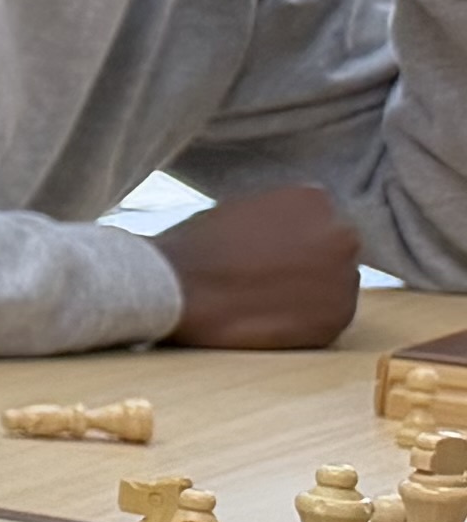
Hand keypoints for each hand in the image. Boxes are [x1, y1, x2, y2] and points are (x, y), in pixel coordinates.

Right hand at [158, 179, 363, 348]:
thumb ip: (276, 216)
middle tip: (268, 278)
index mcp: (315, 199)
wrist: (177, 290)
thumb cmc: (195, 248)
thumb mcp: (240, 208)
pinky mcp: (337, 319)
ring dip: (311, 293)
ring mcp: (344, 277)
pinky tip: (270, 318)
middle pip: (334, 250)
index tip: (269, 252)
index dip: (292, 237)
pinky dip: (306, 322)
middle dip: (309, 263)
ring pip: (335, 285)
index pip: (319, 218)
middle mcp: (341, 234)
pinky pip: (329, 318)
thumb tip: (288, 233)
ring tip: (265, 300)